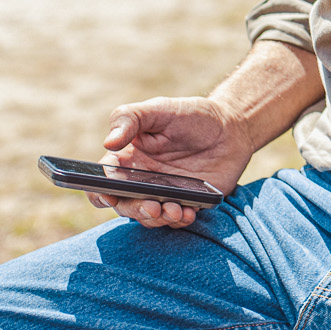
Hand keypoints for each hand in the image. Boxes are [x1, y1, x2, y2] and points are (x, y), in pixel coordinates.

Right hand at [94, 96, 250, 228]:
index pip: (103, 180)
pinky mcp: (187, 203)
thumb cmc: (190, 115)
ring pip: (150, 217)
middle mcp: (141, 180)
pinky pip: (177, 219)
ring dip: (159, 218)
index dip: (98, 190)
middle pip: (125, 205)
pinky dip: (180, 220)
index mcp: (127, 159)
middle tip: (153, 206)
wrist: (231, 127)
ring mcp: (164, 194)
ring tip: (175, 209)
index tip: (109, 194)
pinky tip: (189, 212)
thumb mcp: (159, 109)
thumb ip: (129, 119)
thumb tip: (108, 143)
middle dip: (135, 210)